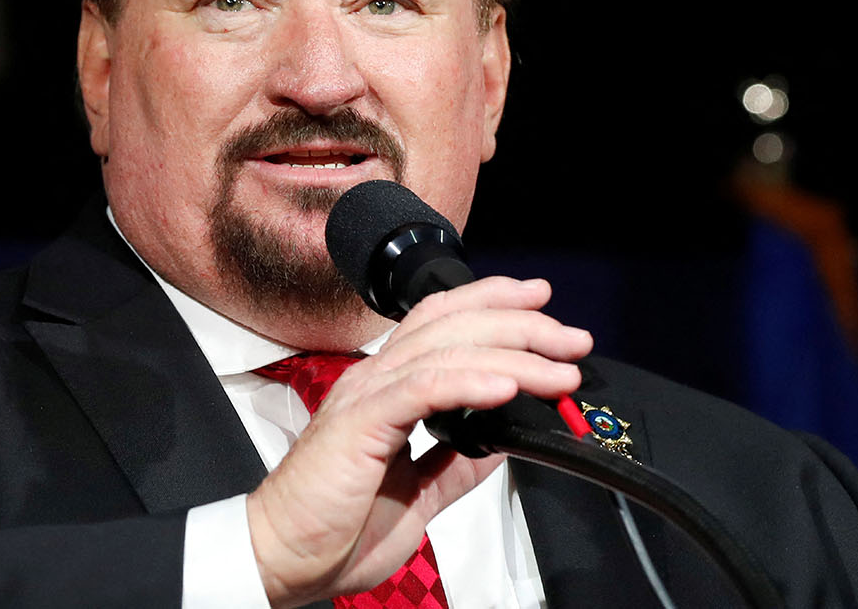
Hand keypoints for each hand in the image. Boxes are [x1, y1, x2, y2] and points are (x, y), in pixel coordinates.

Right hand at [245, 276, 591, 607]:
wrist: (286, 557)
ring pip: (446, 350)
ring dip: (512, 354)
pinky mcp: (361, 424)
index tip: (541, 302)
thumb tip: (501, 440)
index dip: (491, 301)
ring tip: (558, 371)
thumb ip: (457, 460)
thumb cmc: (335, 526)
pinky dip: (469, 383)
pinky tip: (507, 389)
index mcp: (385, 388)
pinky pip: (422, 390)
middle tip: (571, 338)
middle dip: (521, 324)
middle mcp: (375, 380)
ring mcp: (366, 396)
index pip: (441, 321)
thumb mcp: (418, 491)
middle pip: (453, 325)